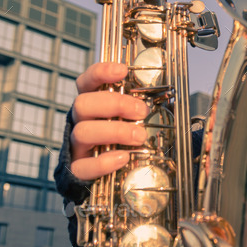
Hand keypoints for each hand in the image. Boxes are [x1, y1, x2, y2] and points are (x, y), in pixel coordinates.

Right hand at [70, 62, 148, 180]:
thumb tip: (169, 97)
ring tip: (139, 136)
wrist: (108, 175)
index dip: (100, 73)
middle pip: (82, 104)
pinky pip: (83, 166)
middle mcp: (80, 122)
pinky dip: (104, 162)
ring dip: (115, 131)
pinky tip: (123, 158)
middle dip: (114, 104)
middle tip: (141, 111)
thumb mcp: (130, 118)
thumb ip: (140, 107)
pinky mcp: (78, 170)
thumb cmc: (122, 138)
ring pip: (83, 132)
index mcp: (92, 104)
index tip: (122, 71)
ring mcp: (77, 146)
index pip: (86, 82)